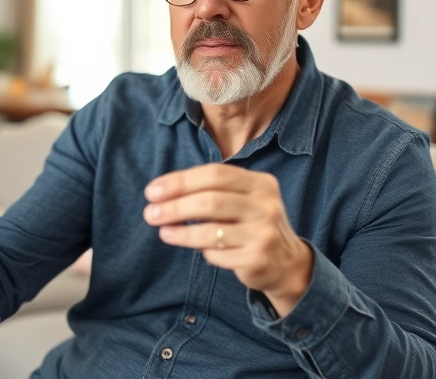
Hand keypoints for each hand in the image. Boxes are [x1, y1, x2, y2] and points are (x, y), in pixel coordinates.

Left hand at [143, 163, 312, 316]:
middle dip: (174, 207)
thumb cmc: (251, 224)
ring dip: (180, 232)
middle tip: (150, 213)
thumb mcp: (242, 199)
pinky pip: (217, 254)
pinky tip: (196, 249)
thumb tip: (161, 193)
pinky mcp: (256, 259)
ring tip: (163, 231)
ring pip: (211, 231)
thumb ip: (211, 191)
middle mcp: (266, 206)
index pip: (214, 174)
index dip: (180, 181)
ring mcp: (263, 233)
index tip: (153, 191)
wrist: (286, 262)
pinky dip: (202, 251)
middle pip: (210, 201)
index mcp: (260, 183)